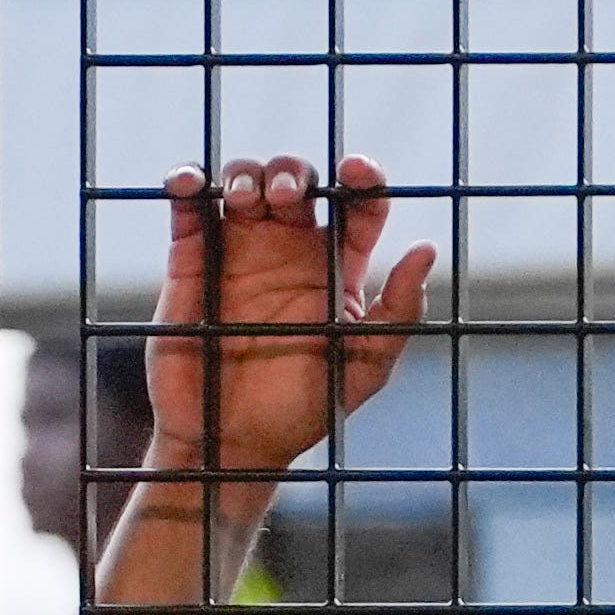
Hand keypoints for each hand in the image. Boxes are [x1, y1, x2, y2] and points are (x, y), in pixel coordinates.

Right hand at [141, 156, 435, 490]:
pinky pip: (189, 208)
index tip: (358, 172)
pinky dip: (188, 183)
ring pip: (245, 183)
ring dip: (247, 174)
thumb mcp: (363, 366)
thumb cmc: (303, 410)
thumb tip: (425, 250)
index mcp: (337, 268)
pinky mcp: (191, 259)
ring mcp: (240, 250)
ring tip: (248, 200)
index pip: (357, 207)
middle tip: (290, 197)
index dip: (362, 179)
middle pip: (298, 181)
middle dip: (295, 172)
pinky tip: (194, 184)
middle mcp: (291, 250)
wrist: (233, 442)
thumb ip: (397, 312)